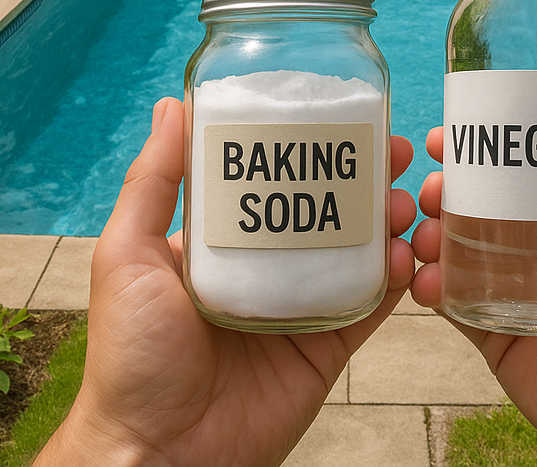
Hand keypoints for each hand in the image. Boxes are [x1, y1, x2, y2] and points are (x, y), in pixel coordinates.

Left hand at [36, 96, 415, 466]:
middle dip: (362, 176)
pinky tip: (410, 253)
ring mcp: (300, 307)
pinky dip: (397, 279)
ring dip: (387, 220)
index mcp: (224, 242)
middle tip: (392, 149)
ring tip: (404, 198)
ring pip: (356, 251)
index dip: (309, 146)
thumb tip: (172, 104)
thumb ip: (152, 181)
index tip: (341, 116)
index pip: (274, 179)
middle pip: (325, 209)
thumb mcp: (127, 254)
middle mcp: (266, 267)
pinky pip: (370, 306)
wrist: (157, 455)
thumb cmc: (130, 354)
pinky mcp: (326, 347)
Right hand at [411, 76, 536, 466]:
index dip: (483, 148)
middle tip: (431, 184)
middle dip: (446, 189)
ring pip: (457, 250)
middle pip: (480, 206)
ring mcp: (513, 292)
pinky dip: (429, 286)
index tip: (450, 130)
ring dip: (428, 233)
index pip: (521, 172)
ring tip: (420, 231)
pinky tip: (420, 278)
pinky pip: (452, 303)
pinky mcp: (493, 335)